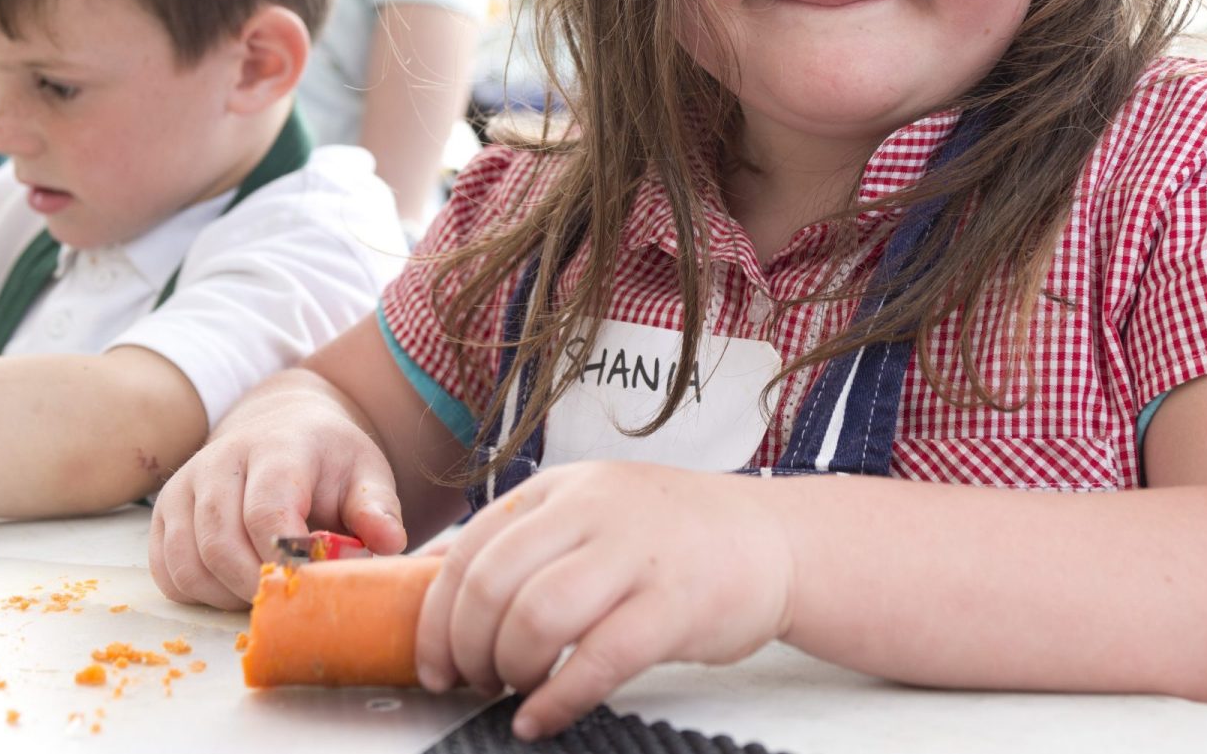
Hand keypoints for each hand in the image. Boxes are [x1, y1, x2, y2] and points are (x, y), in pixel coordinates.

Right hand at [147, 373, 407, 610]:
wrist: (283, 428)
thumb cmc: (329, 460)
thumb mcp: (365, 473)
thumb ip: (377, 508)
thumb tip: (389, 543)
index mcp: (274, 447)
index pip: (265, 512)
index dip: (285, 560)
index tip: (310, 583)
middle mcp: (219, 461)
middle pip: (221, 544)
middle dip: (257, 586)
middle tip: (291, 600)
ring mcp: (184, 486)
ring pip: (189, 564)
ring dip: (226, 595)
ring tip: (266, 590)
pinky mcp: (164, 513)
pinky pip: (168, 572)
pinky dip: (200, 593)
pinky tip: (234, 585)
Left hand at [414, 462, 795, 739]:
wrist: (775, 539)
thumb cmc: (673, 538)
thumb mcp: (591, 511)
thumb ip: (523, 539)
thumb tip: (431, 583)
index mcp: (562, 487)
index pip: (470, 548)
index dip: (437, 617)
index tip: (434, 663)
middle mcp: (593, 510)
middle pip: (493, 583)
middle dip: (467, 648)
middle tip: (475, 683)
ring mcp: (637, 554)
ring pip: (537, 617)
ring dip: (509, 671)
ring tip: (515, 692)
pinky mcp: (675, 604)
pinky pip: (597, 659)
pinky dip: (556, 700)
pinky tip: (542, 718)